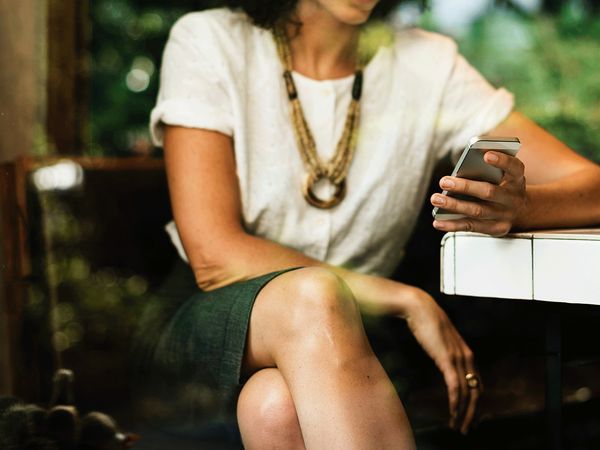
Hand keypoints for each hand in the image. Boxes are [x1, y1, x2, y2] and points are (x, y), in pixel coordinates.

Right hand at [403, 289, 480, 433]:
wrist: (419, 307)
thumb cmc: (425, 321)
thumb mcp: (440, 341)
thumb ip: (445, 352)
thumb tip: (442, 360)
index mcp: (466, 353)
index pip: (477, 383)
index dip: (476, 402)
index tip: (469, 416)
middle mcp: (467, 357)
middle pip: (477, 392)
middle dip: (473, 413)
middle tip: (466, 428)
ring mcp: (458, 358)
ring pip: (467, 393)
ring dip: (463, 413)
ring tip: (457, 426)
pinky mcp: (447, 359)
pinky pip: (455, 386)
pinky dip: (455, 402)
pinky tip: (452, 413)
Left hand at [431, 151, 527, 235]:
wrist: (523, 211)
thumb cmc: (503, 186)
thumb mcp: (503, 176)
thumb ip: (487, 170)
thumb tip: (458, 173)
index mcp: (516, 179)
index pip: (514, 168)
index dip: (502, 161)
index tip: (486, 155)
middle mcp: (513, 198)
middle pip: (489, 192)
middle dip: (465, 187)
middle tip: (444, 181)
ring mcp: (505, 215)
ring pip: (477, 211)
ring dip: (454, 205)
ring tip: (436, 199)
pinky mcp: (496, 229)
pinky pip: (471, 227)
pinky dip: (452, 225)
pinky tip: (437, 222)